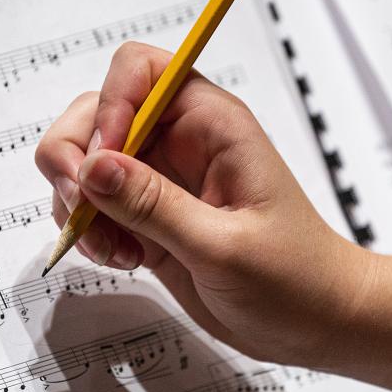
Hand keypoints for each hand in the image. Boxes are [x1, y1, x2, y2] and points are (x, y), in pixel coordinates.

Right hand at [35, 42, 366, 367]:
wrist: (316, 322)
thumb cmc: (295, 276)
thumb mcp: (224, 245)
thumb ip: (154, 206)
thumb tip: (93, 167)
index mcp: (212, 124)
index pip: (138, 70)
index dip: (109, 106)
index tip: (99, 164)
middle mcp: (181, 141)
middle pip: (97, 112)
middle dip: (74, 158)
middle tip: (81, 209)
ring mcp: (161, 180)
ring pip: (86, 161)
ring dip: (78, 202)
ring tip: (113, 249)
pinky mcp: (148, 217)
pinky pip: (95, 205)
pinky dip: (89, 230)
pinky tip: (123, 259)